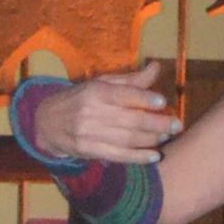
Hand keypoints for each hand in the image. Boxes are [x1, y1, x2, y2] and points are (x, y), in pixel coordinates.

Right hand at [28, 61, 181, 163]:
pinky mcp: (88, 151)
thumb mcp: (101, 84)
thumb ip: (131, 79)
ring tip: (167, 137)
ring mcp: (89, 134)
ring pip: (126, 139)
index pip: (123, 95)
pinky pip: (118, 156)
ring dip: (150, 140)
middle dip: (157, 123)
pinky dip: (138, 158)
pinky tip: (154, 156)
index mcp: (95, 92)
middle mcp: (92, 112)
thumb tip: (157, 66)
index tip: (163, 102)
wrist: (46, 122)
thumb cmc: (80, 99)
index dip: (144, 98)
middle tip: (176, 125)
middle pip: (130, 119)